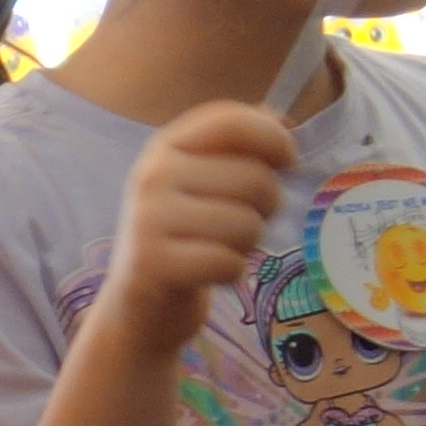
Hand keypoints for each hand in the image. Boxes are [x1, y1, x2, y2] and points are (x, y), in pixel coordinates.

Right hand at [98, 103, 292, 360]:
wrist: (138, 305)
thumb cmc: (184, 236)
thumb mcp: (203, 181)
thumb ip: (238, 147)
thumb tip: (283, 120)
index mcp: (166, 146)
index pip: (232, 120)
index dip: (273, 139)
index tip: (286, 163)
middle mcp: (152, 174)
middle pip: (254, 177)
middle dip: (266, 207)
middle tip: (243, 222)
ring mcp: (148, 218)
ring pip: (246, 224)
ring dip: (248, 244)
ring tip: (222, 248)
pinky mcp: (154, 263)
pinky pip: (228, 263)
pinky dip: (231, 273)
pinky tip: (210, 274)